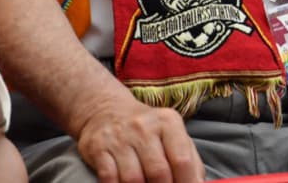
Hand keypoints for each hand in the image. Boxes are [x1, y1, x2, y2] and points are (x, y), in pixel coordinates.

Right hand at [73, 92, 202, 182]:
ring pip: (133, 178)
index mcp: (168, 122)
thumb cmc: (148, 130)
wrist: (107, 110)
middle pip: (158, 172)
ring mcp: (120, 138)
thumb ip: (189, 158)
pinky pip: (109, 178)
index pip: (182, 160)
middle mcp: (144, 127)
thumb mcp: (172, 134)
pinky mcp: (98, 148)